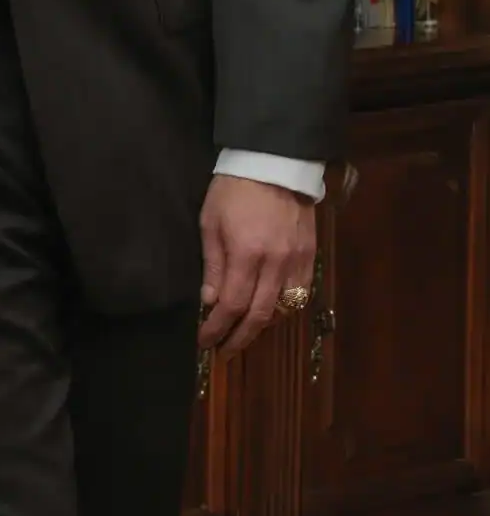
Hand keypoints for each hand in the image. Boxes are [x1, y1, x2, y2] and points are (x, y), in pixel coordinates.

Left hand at [199, 173, 315, 353]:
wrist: (274, 163)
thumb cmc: (233, 190)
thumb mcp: (210, 222)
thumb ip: (212, 263)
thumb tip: (210, 300)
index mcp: (246, 254)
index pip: (231, 305)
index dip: (217, 328)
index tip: (204, 341)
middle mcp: (275, 263)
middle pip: (259, 315)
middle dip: (239, 338)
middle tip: (224, 352)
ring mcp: (296, 261)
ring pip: (283, 309)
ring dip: (262, 327)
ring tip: (243, 336)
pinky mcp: (310, 256)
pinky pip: (300, 294)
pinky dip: (284, 309)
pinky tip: (270, 313)